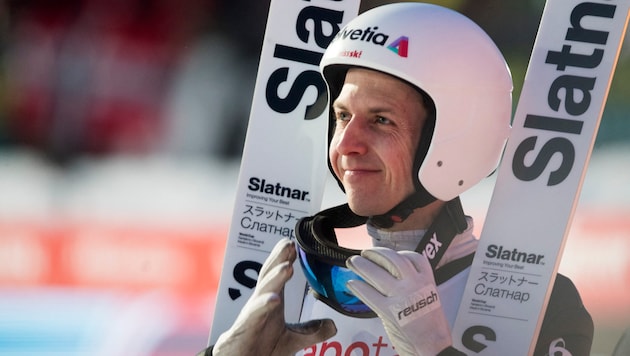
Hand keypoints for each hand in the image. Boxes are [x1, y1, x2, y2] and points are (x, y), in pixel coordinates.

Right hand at [213, 238, 336, 355]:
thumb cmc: (261, 347)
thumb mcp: (292, 339)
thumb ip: (312, 331)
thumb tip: (333, 325)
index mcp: (271, 301)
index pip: (277, 275)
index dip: (285, 258)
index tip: (295, 243)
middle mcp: (261, 303)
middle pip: (269, 276)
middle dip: (278, 259)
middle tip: (289, 243)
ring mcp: (252, 314)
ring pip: (263, 292)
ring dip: (274, 278)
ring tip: (286, 267)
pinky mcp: (245, 328)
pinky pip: (254, 315)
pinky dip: (264, 305)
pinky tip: (274, 299)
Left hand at [346, 248, 451, 355]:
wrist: (432, 346)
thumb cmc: (431, 326)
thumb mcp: (429, 297)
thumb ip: (414, 284)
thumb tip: (392, 275)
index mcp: (426, 281)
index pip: (412, 257)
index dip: (398, 253)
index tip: (387, 253)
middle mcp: (414, 284)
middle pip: (391, 259)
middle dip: (375, 253)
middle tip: (364, 253)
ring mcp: (401, 297)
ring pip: (377, 273)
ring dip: (362, 266)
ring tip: (353, 262)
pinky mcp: (389, 311)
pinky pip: (369, 294)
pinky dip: (358, 287)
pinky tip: (351, 283)